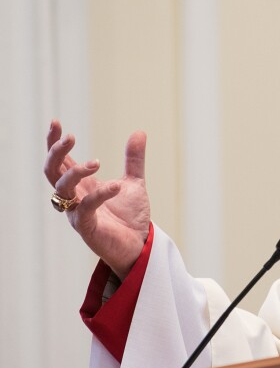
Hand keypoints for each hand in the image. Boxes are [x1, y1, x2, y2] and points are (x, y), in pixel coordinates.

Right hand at [44, 120, 151, 276]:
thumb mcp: (134, 183)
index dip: (54, 142)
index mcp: (82, 185)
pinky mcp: (87, 227)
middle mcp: (75, 197)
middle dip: (56, 152)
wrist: (139, 246)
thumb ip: (134, 159)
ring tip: (97, 162)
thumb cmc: (130, 217)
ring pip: (62, 188)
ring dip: (76, 171)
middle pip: (52, 171)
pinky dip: (99, 194)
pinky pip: (85, 208)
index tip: (56, 122)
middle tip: (71, 138)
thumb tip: (139, 132)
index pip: (61, 160)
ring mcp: (78, 212)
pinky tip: (115, 186)